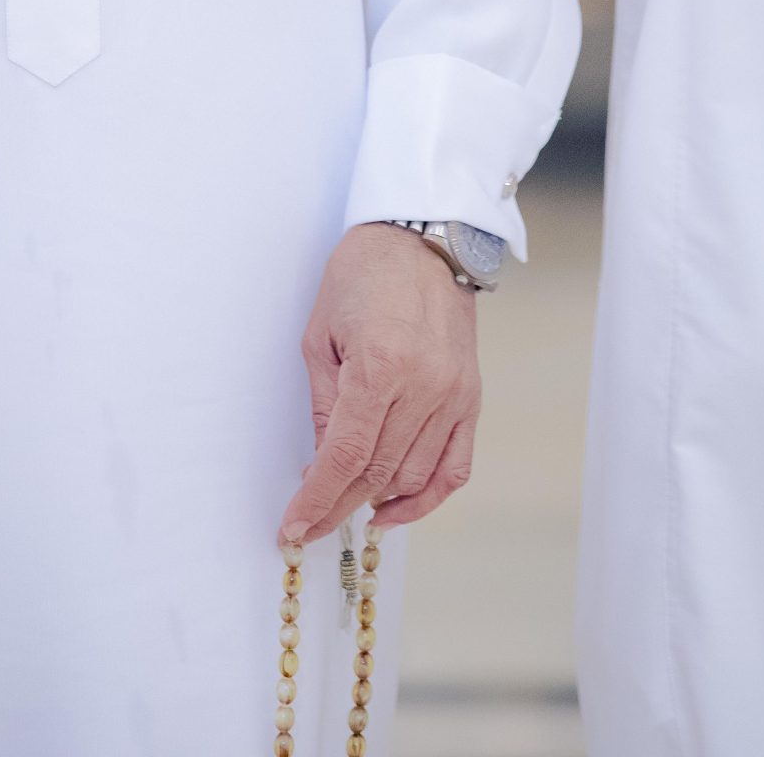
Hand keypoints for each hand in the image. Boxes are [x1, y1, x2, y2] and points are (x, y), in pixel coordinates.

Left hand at [279, 224, 480, 545]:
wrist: (421, 237)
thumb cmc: (363, 273)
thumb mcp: (321, 333)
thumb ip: (323, 404)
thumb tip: (321, 465)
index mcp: (379, 366)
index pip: (344, 457)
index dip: (316, 500)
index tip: (293, 526)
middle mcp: (422, 387)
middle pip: (376, 473)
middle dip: (336, 507)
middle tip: (308, 522)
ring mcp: (452, 395)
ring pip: (413, 476)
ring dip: (375, 500)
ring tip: (343, 503)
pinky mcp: (470, 397)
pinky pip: (455, 467)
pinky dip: (427, 498)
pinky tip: (396, 509)